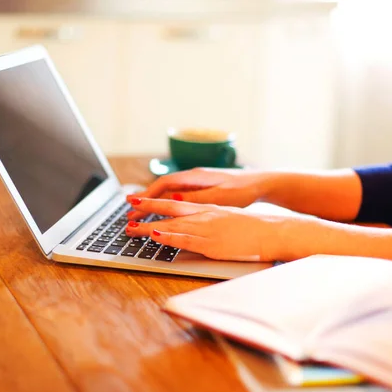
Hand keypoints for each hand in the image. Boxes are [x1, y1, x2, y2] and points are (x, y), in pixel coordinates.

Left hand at [124, 197, 313, 261]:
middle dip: (146, 208)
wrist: (272, 231)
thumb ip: (209, 219)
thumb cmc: (253, 227)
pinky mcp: (211, 244)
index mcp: (208, 208)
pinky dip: (168, 236)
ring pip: (172, 225)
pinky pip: (185, 239)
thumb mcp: (227, 218)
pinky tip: (156, 235)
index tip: (137, 199)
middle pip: (168, 210)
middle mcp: (204, 215)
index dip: (154, 200)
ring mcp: (206, 229)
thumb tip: (193, 224)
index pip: (175, 202)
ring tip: (131, 227)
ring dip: (149, 226)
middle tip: (128, 208)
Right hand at [126, 168, 271, 213]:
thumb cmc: (243, 189)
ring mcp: (197, 183)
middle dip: (145, 201)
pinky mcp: (202, 190)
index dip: (148, 194)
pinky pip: (178, 197)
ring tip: (139, 214)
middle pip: (163, 189)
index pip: (165, 184)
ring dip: (154, 203)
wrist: (261, 183)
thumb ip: (198, 198)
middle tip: (130, 213)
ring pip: (169, 193)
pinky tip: (161, 213)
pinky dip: (166, 204)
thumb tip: (174, 198)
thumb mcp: (221, 196)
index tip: (134, 203)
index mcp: (196, 177)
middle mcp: (194, 178)